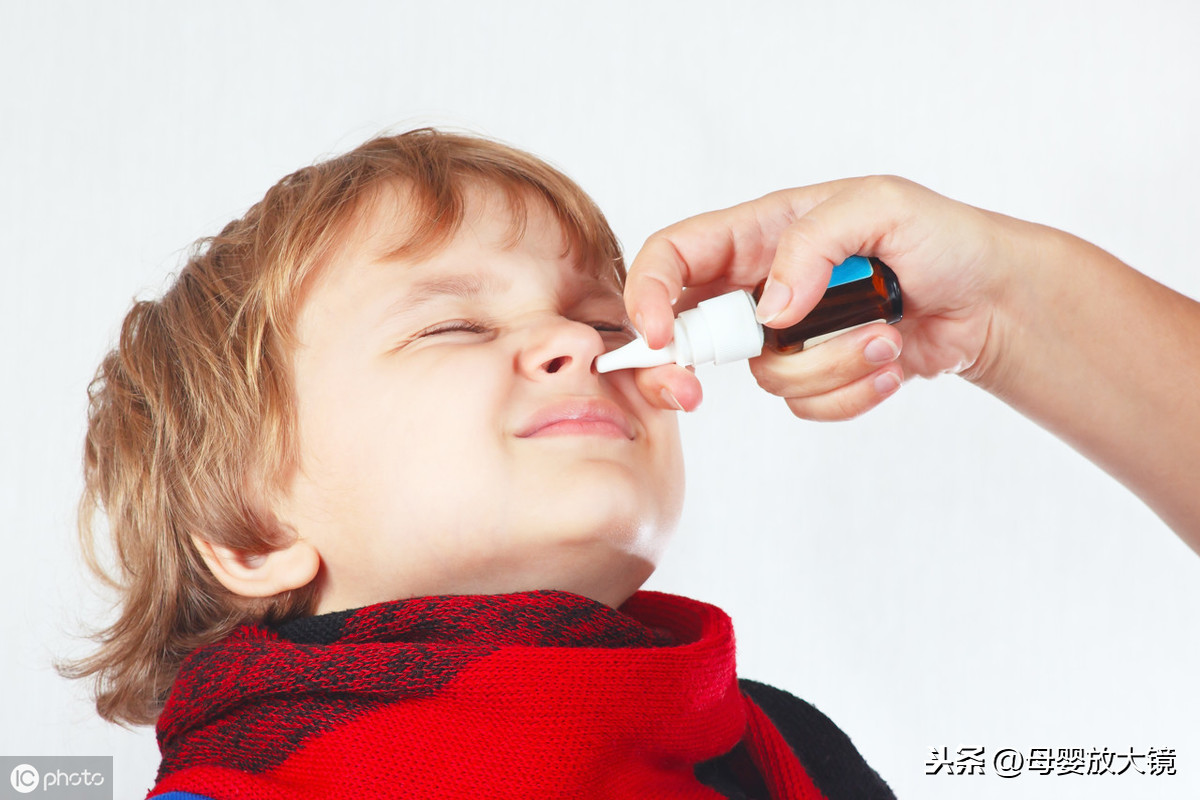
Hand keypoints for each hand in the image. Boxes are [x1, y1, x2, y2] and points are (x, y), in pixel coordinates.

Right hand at [623, 176, 1029, 418]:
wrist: (990, 299)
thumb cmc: (941, 237)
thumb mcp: (881, 207)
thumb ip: (813, 242)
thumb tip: (770, 309)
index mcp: (761, 231)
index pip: (674, 254)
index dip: (648, 292)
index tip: (657, 337)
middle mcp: (762, 284)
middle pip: (691, 330)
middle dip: (697, 363)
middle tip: (711, 381)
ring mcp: (787, 335)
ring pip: (765, 376)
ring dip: (831, 365)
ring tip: (885, 335)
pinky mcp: (818, 374)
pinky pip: (806, 404)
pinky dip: (853, 391)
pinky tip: (892, 362)